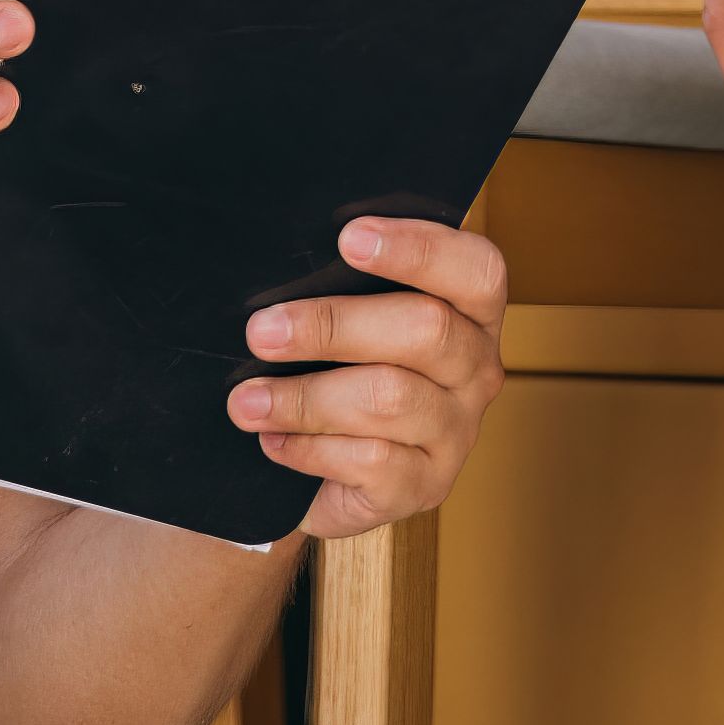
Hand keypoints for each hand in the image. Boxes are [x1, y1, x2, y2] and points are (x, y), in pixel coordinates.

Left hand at [232, 217, 511, 541]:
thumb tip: (285, 266)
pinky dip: (310, 449)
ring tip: (247, 401)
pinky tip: (274, 441)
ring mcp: (456, 433)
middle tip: (261, 332)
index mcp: (471, 313)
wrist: (330, 475)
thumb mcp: (352, 326)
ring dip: (304, 398)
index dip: (420, 248)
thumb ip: (343, 289)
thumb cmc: (339, 374)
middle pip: (426, 329)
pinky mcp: (426, 487)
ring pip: (389, 398)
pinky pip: (370, 461)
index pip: (476, 270)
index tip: (348, 238)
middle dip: (333, 326)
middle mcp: (476, 370)